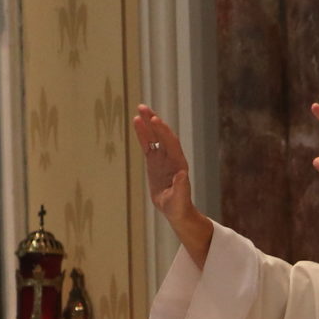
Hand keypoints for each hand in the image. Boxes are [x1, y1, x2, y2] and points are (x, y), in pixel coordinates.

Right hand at [132, 105, 213, 265]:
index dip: (163, 132)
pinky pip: (148, 145)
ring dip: (147, 124)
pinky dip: (143, 134)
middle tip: (143, 107)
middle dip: (153, 121)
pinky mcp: (154, 162)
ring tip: (139, 110)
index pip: (170, 143)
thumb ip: (181, 188)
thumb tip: (182, 174)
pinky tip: (136, 124)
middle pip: (162, 135)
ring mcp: (162, 158)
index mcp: (178, 164)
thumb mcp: (180, 200)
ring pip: (154, 138)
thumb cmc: (179, 207)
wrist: (176, 211)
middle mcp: (171, 158)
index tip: (154, 119)